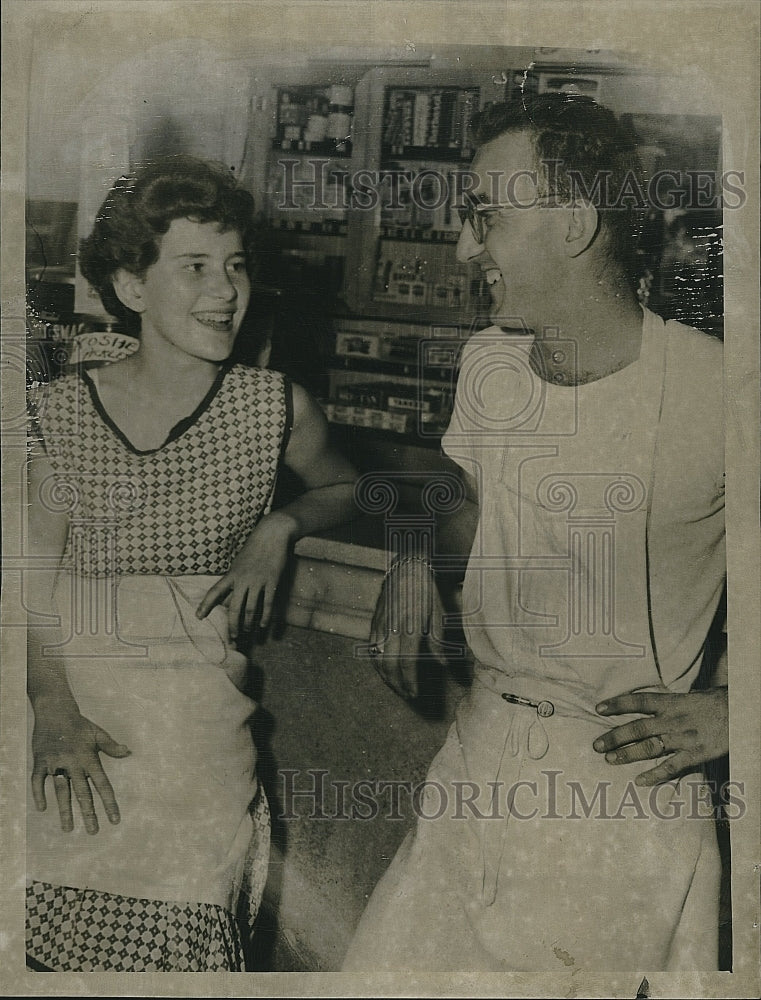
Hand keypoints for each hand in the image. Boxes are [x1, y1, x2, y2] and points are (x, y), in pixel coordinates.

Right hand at [31, 701, 130, 833]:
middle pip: (83, 793)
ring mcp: (56, 763)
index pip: (102, 785)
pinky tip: (42, 808)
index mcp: (90, 758)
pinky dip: (39, 794)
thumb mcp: (98, 734)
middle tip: (93, 832)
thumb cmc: (79, 724)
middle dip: (89, 813)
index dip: (109, 803)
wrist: (55, 710)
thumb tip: (129, 752)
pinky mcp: (41, 761)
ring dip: (65, 811)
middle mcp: (74, 763)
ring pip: (61, 791)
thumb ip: (112, 747)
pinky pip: (38, 781)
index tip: (115, 820)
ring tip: (68, 830)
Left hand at [196, 511, 296, 640]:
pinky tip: (263, 625)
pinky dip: (265, 617)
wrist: (272, 534)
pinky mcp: (272, 581)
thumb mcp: (239, 562)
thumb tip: (228, 598)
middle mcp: (242, 579)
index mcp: (232, 574)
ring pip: (250, 609)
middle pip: (233, 607)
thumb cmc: (254, 548)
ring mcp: (257, 580)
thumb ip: (234, 579)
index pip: (215, 592)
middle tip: (233, 637)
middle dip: (232, 625)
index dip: (206, 605)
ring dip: (249, 623)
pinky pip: (267, 604)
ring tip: (248, 631)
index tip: (198, 617)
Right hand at [368, 559, 448, 699]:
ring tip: (395, 686)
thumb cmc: (426, 591)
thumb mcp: (437, 615)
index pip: (407, 665)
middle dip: (397, 685)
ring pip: (377, 660)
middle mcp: (392, 630)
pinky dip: (376, 663)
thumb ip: (437, 642)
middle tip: (406, 695)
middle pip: (389, 667)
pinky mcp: (374, 622)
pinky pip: (371, 649)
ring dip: (385, 677)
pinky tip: (383, 669)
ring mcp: (380, 627)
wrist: (407, 568)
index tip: (415, 693)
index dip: (410, 682)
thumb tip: (443, 664)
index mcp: (410, 629)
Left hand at [593, 687, 728, 786]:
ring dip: (628, 754)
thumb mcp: (691, 695)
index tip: (598, 708)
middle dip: (614, 736)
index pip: (638, 701)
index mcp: (671, 702)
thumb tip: (651, 703)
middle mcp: (673, 720)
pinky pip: (672, 766)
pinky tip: (640, 781)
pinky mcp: (696, 754)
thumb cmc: (717, 701)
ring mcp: (683, 738)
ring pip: (649, 747)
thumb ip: (670, 702)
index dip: (617, 704)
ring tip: (609, 760)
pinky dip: (655, 775)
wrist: (742, 711)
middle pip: (637, 728)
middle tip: (596, 744)